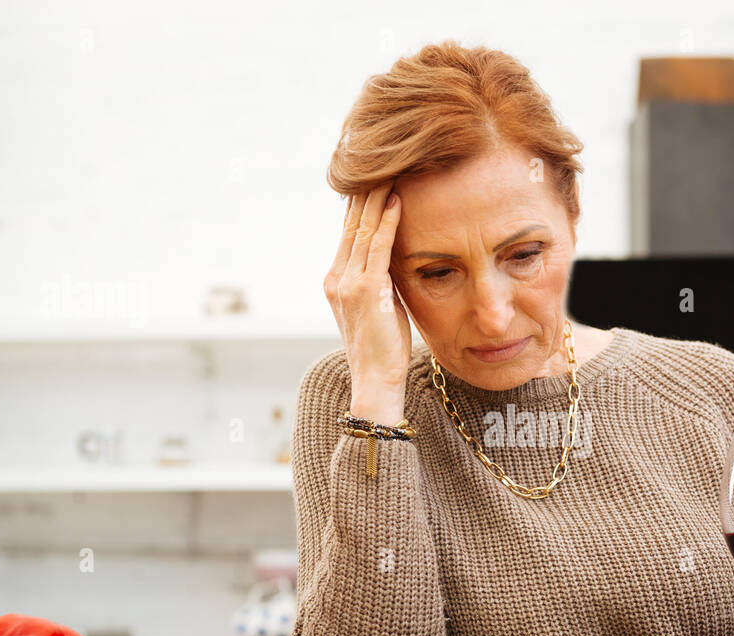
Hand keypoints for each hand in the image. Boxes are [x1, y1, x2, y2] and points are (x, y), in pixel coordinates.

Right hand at [324, 183, 411, 421]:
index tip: (371, 172)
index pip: (348, 230)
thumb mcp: (379, 307)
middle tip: (379, 156)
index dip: (359, 200)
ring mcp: (348, 282)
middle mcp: (337, 276)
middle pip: (351, 221)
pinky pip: (376, 247)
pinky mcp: (366, 290)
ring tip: (390, 167)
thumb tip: (394, 257)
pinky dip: (387, 221)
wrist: (376, 381)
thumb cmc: (384, 349)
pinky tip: (396, 199)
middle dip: (365, 188)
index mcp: (337, 279)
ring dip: (377, 195)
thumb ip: (380, 280)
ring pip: (361, 228)